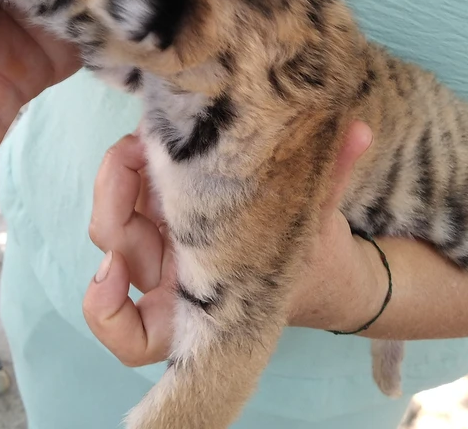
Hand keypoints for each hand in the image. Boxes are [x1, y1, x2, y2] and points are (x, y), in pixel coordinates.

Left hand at [82, 122, 384, 367]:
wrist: (327, 271)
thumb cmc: (315, 261)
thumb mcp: (320, 223)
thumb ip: (333, 176)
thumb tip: (360, 132)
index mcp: (199, 304)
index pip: (132, 336)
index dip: (107, 313)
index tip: (110, 271)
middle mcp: (175, 281)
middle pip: (116, 255)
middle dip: (115, 206)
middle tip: (134, 155)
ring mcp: (164, 244)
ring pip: (115, 218)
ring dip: (121, 176)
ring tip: (145, 139)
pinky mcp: (160, 208)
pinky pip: (123, 195)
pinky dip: (119, 171)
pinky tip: (136, 144)